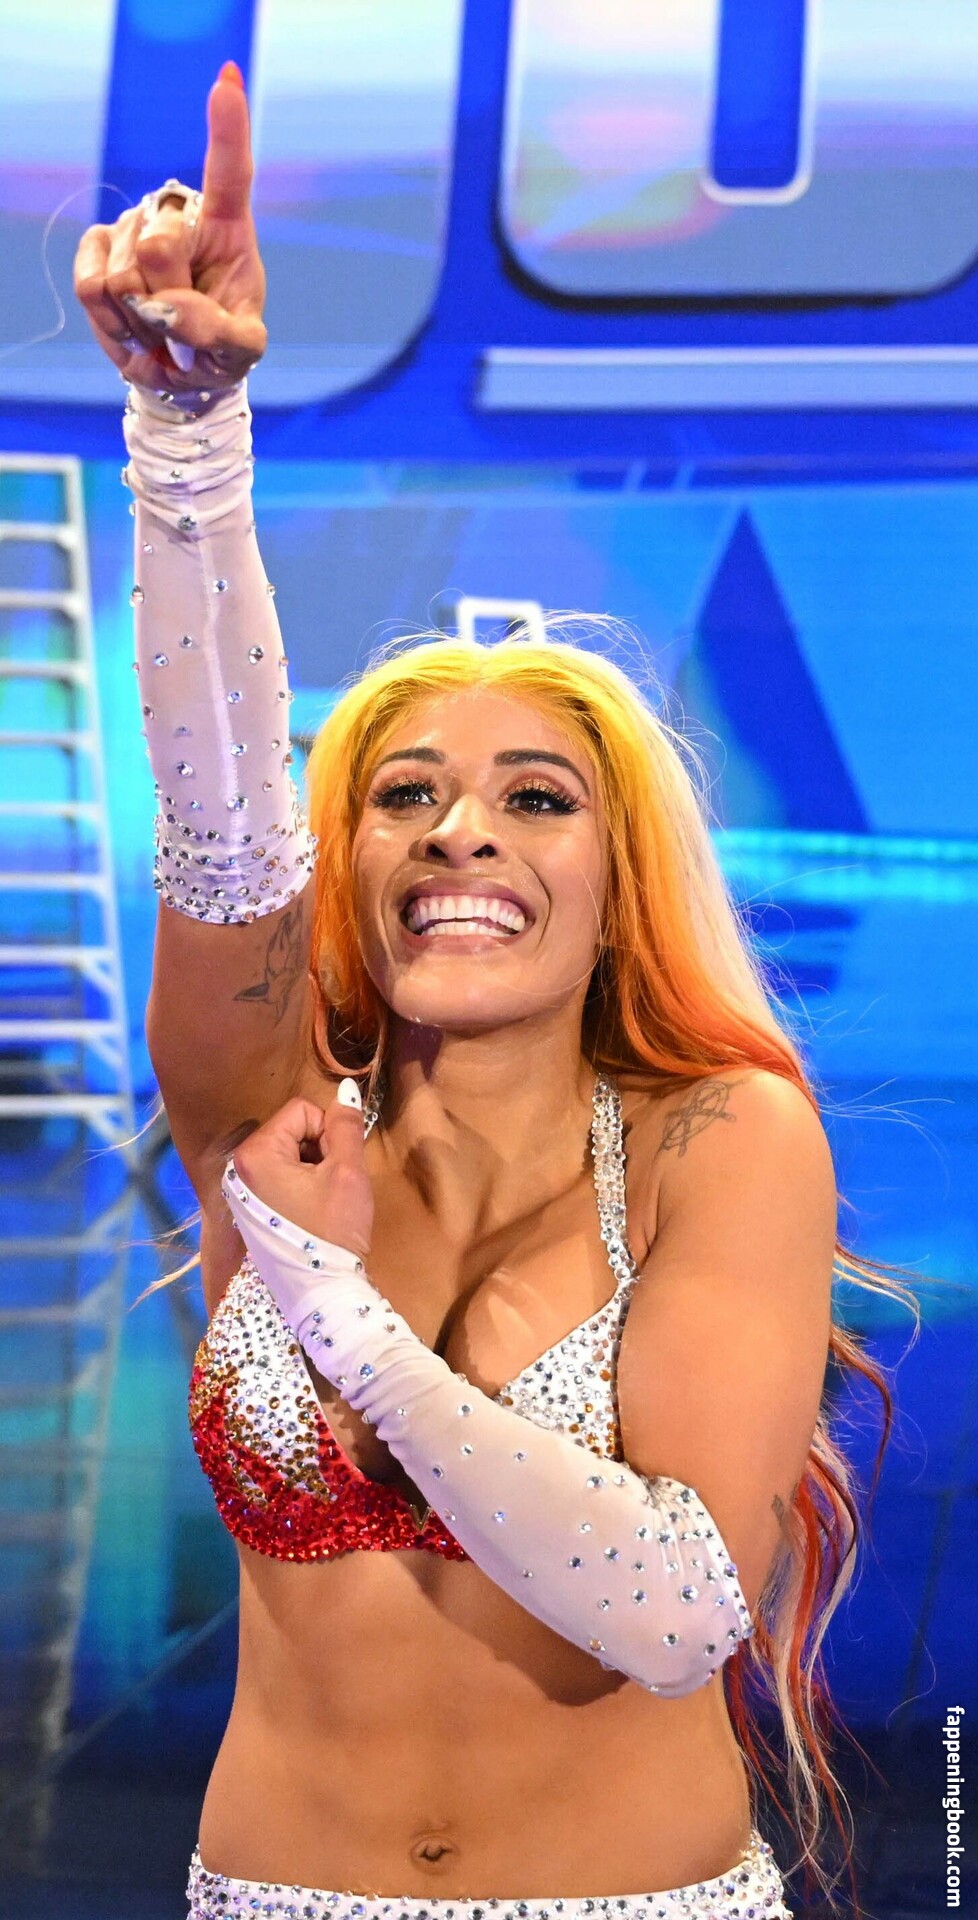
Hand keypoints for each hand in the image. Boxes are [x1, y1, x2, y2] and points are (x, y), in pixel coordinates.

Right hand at [72, 62, 265, 395]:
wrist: (179, 370)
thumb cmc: (219, 349)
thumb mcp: (240, 351)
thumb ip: (221, 335)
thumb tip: (170, 306)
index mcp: (228, 227)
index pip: (229, 172)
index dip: (227, 128)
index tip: (226, 81)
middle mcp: (178, 216)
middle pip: (161, 246)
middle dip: (169, 302)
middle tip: (181, 327)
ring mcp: (134, 228)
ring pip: (125, 276)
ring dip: (142, 322)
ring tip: (160, 329)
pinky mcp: (98, 249)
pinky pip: (92, 286)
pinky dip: (112, 324)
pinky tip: (130, 327)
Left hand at [231, 1087, 374, 1262]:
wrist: (321, 1292)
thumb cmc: (333, 1232)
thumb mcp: (347, 1172)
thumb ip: (346, 1125)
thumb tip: (346, 1088)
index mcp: (256, 1153)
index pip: (302, 1110)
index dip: (328, 1133)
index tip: (335, 1169)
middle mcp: (238, 1167)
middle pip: (292, 1130)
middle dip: (318, 1150)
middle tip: (330, 1187)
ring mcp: (240, 1190)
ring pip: (288, 1153)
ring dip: (311, 1168)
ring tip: (321, 1202)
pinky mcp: (247, 1208)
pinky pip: (278, 1176)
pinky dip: (299, 1185)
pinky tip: (310, 1213)